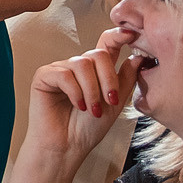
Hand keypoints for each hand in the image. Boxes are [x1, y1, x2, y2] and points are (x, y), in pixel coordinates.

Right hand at [23, 27, 140, 169]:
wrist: (67, 147)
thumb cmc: (88, 129)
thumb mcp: (116, 103)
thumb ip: (126, 78)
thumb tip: (138, 57)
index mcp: (95, 71)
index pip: (107, 44)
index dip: (119, 36)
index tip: (132, 34)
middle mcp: (77, 67)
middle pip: (98, 54)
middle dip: (108, 79)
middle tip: (109, 101)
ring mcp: (60, 70)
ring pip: (82, 64)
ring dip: (92, 90)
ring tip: (92, 110)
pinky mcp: (44, 76)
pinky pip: (64, 74)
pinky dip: (75, 92)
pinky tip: (78, 105)